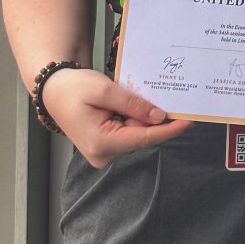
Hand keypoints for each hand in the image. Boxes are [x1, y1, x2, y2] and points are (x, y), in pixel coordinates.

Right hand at [41, 68, 193, 167]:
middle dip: (153, 115)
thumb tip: (159, 116)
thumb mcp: (105, 90)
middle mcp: (104, 154)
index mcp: (102, 144)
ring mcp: (105, 152)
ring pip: (137, 131)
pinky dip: (134, 116)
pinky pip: (130, 130)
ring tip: (130, 94)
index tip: (190, 121)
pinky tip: (128, 102)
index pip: (145, 138)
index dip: (170, 129)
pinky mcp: (107, 145)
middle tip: (159, 92)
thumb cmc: (74, 88)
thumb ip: (133, 104)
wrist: (54, 90)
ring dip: (141, 114)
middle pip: (143, 134)